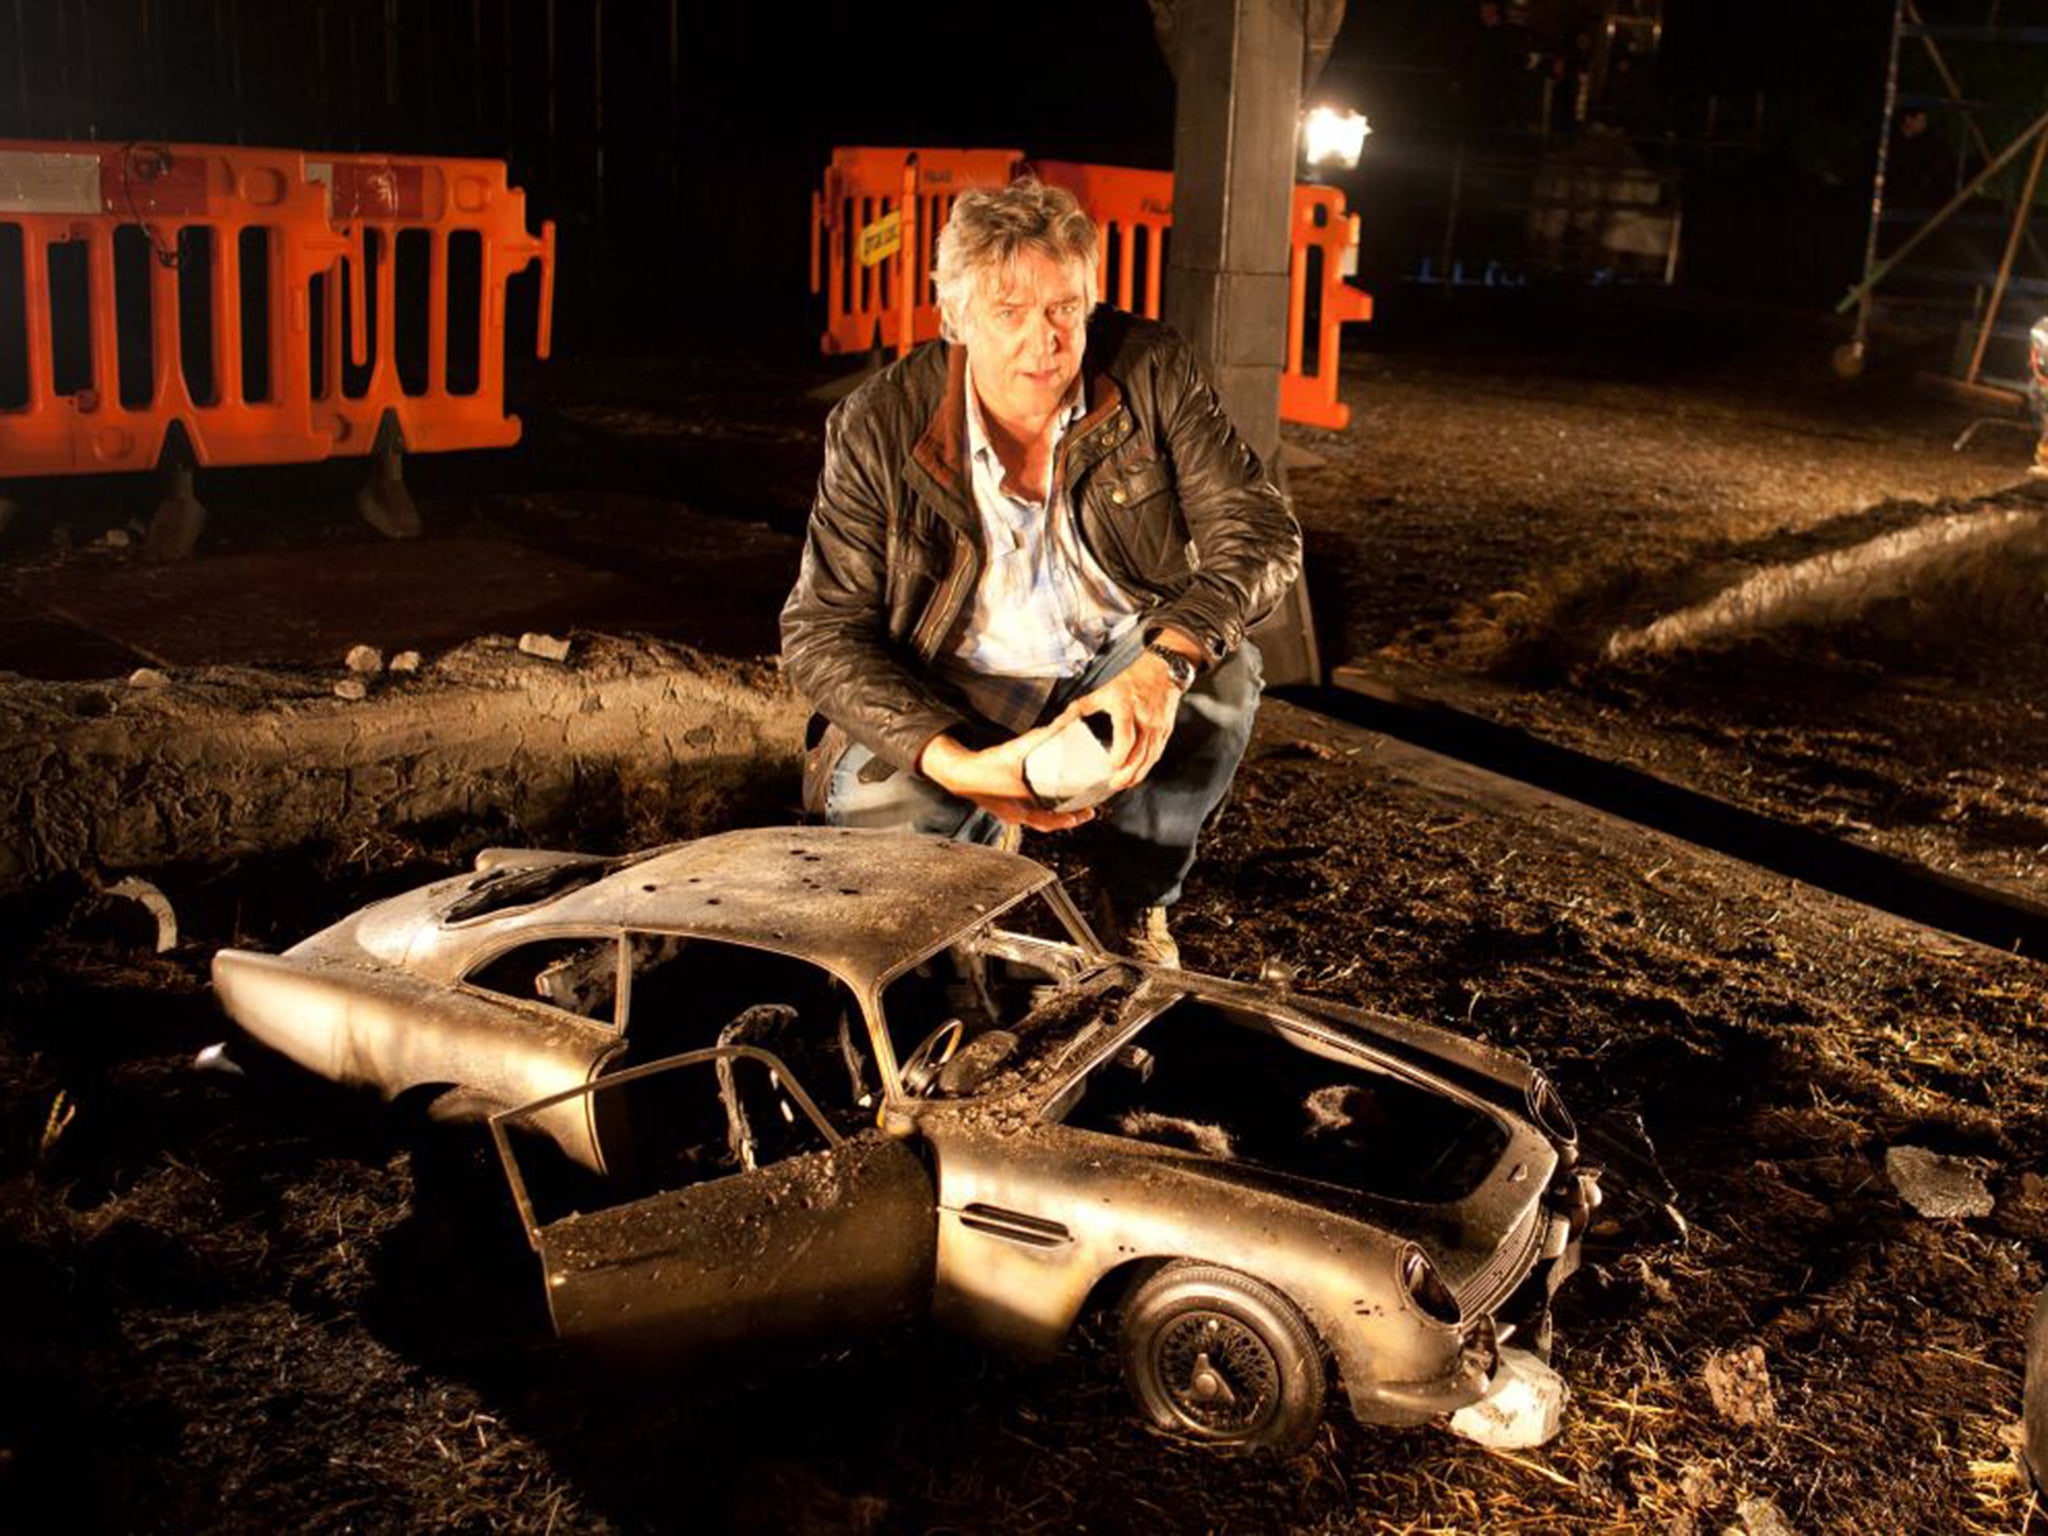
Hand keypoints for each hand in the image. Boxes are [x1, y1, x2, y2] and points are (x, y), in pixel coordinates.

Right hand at [917, 714, 1098, 830]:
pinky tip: (1044, 795)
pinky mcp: (1003, 807)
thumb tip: (1062, 724)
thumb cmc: (985, 767)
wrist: (958, 773)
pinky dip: (1039, 807)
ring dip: (1054, 814)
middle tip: (1085, 812)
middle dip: (1067, 818)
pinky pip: (1026, 812)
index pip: (1050, 822)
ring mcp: (1009, 813)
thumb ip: (1038, 738)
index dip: (1069, 820)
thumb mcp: (1014, 752)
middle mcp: (1016, 816)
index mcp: (1020, 810)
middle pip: (1047, 823)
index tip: (1085, 814)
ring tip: (1070, 804)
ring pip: (1037, 819)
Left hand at [1075, 633, 1197, 792]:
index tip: (1111, 765)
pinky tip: (1138, 772)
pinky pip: (1157, 751)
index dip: (1120, 753)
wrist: (1162, 667)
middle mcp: (1145, 717)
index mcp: (1126, 706)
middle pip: (1140, 752)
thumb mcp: (1099, 690)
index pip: (1126, 735)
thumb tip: (1053, 728)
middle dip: (1129, 772)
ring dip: (1139, 773)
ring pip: (1151, 755)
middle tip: (1116, 784)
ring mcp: (1158, 724)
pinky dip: (1148, 764)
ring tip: (1126, 784)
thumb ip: (1076, 710)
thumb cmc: (1128, 677)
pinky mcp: (1166, 728)